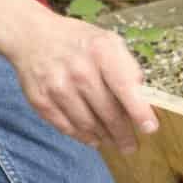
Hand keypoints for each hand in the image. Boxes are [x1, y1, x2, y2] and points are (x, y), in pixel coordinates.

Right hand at [9, 10, 157, 152]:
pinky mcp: (41, 100)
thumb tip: (144, 98)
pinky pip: (67, 127)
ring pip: (88, 124)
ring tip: (113, 142)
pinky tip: (93, 138)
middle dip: (123, 133)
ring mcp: (57, 86)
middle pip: (107, 112)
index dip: (139, 111)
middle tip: (131, 146)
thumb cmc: (79, 42)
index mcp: (101, 51)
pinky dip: (82, 136)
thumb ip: (127, 68)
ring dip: (104, 137)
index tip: (150, 129)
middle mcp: (79, 69)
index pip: (125, 87)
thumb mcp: (108, 41)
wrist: (33, 36)